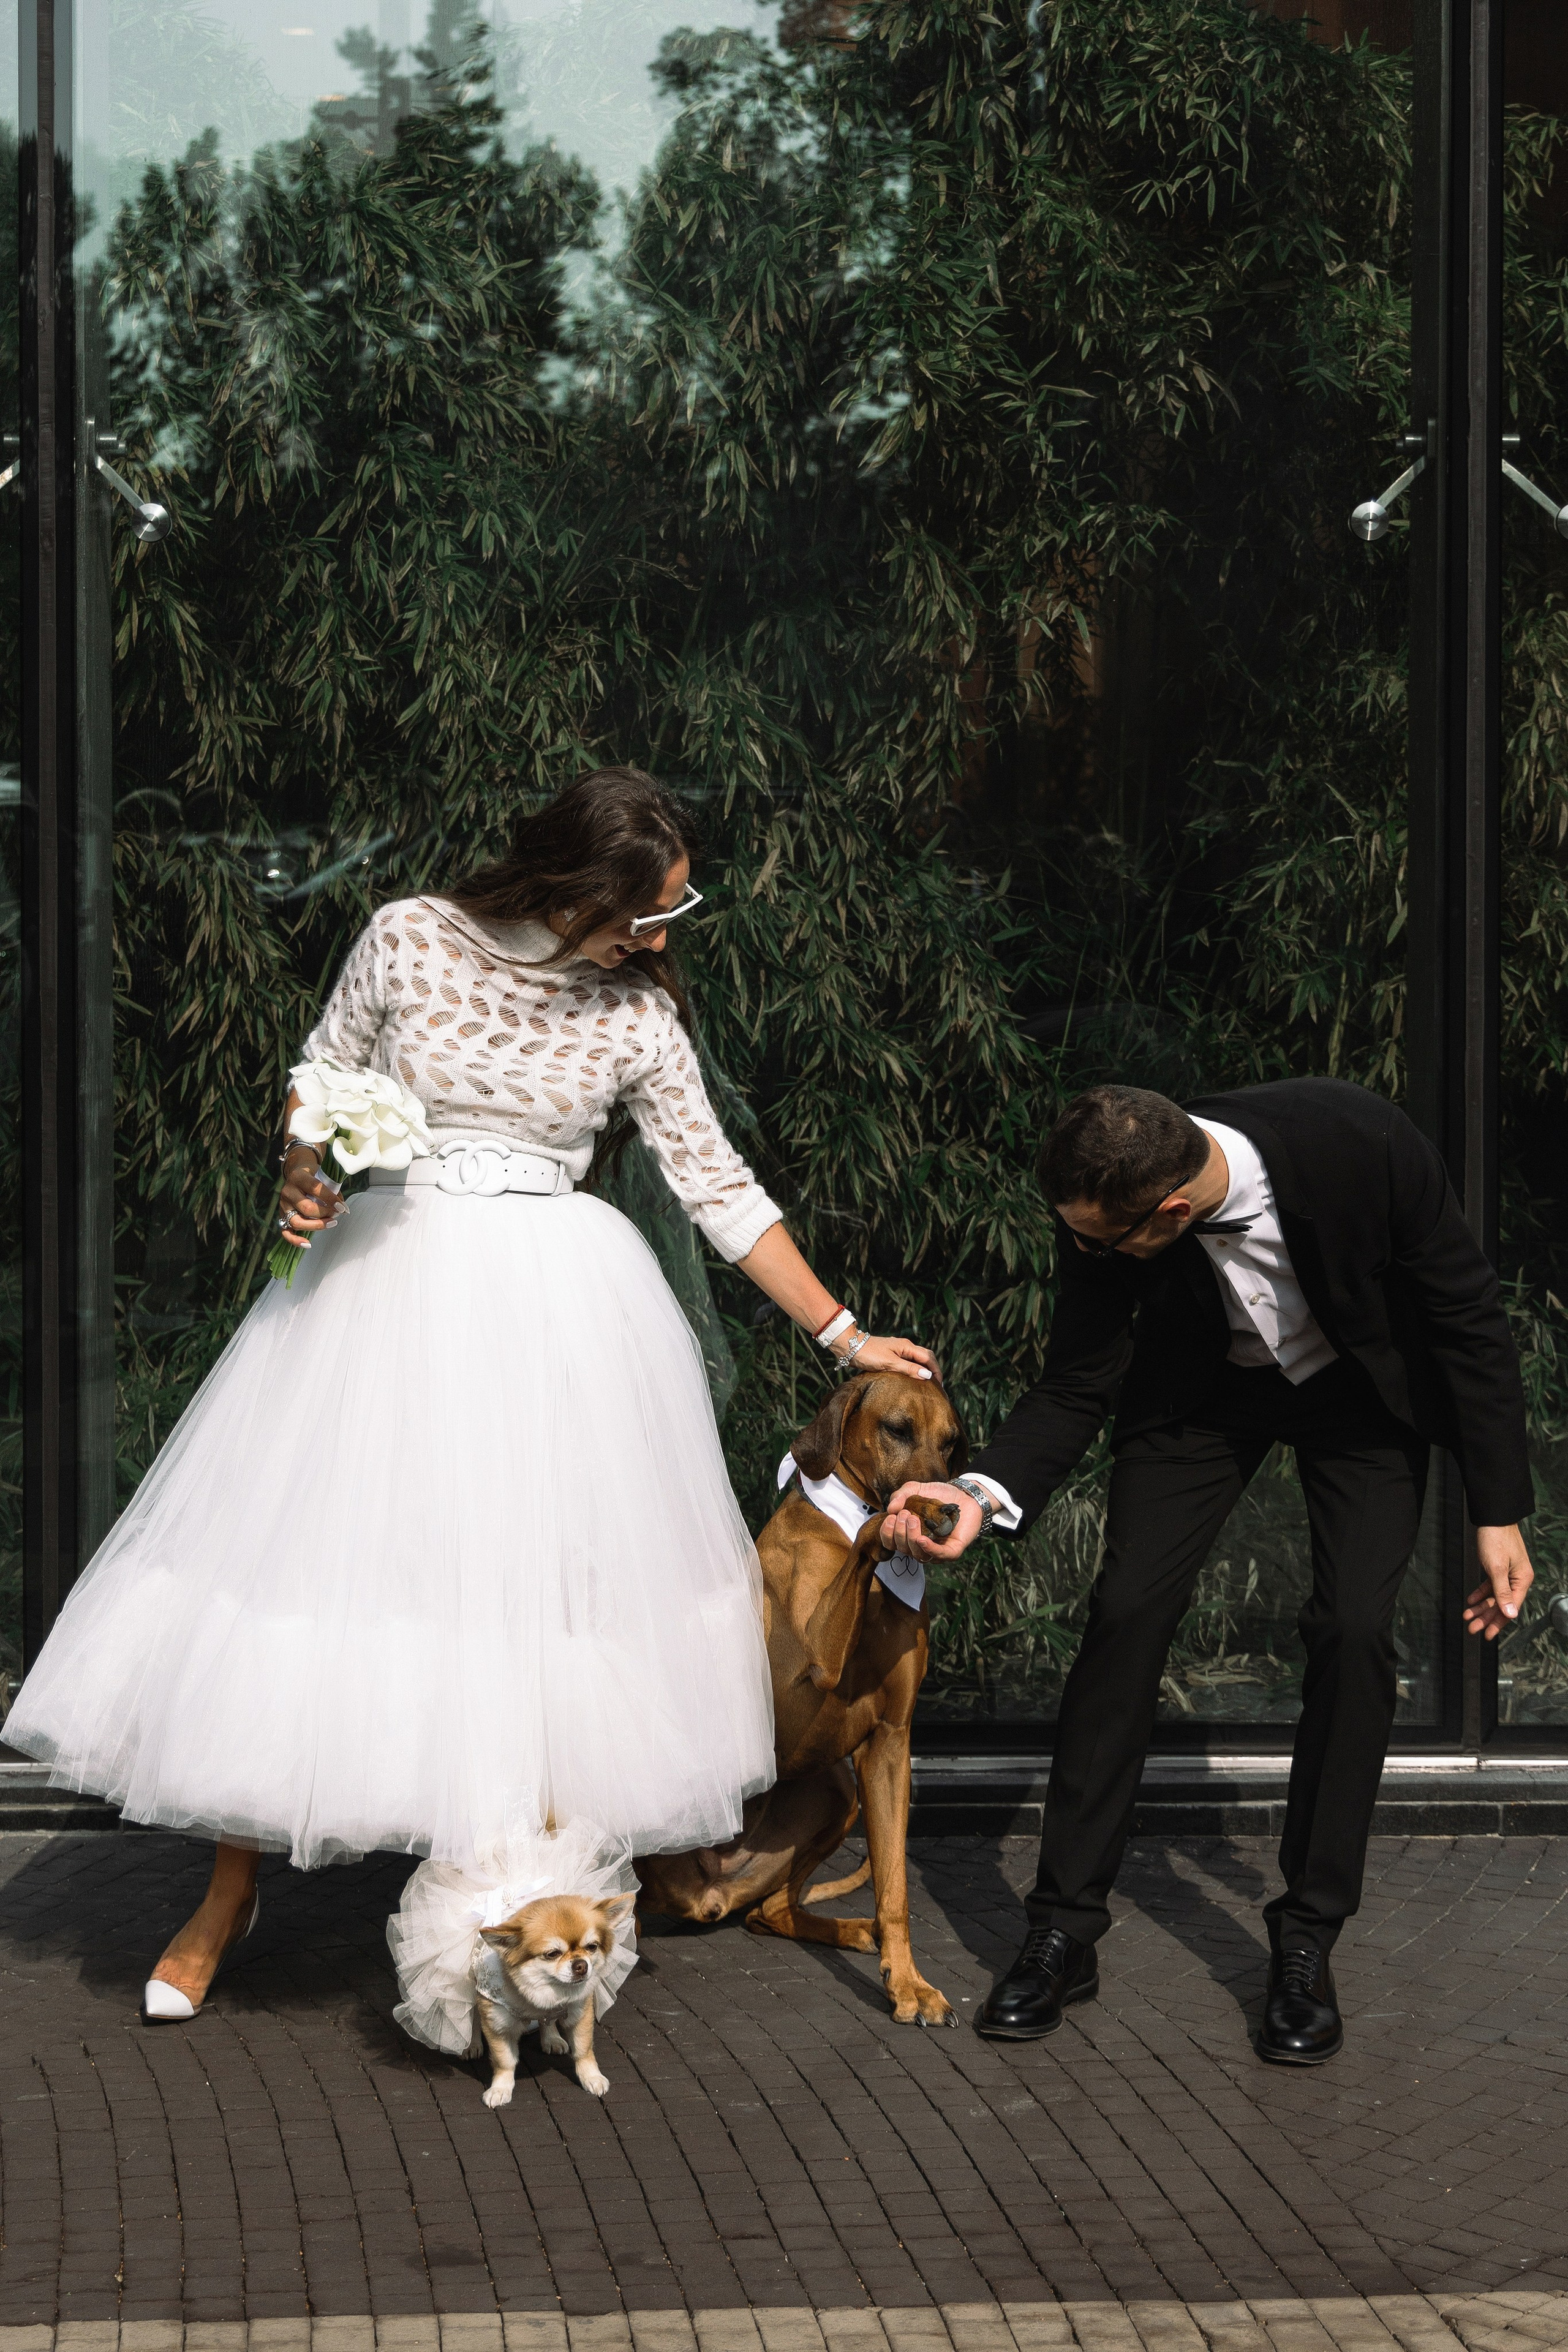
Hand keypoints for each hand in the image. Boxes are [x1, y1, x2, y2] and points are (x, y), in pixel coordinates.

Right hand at [279, 1153, 342, 1248]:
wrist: (297, 1175)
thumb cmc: (313, 1176)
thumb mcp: (323, 1175)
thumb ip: (332, 1188)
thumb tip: (342, 1207)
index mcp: (298, 1177)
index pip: (315, 1189)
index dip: (330, 1199)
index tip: (342, 1207)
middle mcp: (288, 1192)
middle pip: (307, 1208)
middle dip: (326, 1213)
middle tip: (337, 1213)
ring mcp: (283, 1206)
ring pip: (297, 1222)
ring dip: (317, 1225)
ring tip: (332, 1223)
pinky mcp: (282, 1217)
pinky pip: (286, 1232)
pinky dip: (295, 1240)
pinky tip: (308, 1244)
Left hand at [840, 1335, 939, 1382]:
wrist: (850, 1347)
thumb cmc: (868, 1354)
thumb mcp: (890, 1363)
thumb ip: (909, 1369)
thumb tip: (927, 1375)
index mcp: (907, 1346)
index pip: (929, 1358)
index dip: (936, 1370)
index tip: (939, 1385)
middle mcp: (905, 1347)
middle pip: (925, 1357)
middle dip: (933, 1370)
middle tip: (936, 1386)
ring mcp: (898, 1351)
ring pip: (917, 1360)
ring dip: (924, 1371)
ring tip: (927, 1385)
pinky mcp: (891, 1356)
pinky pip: (908, 1363)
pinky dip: (914, 1371)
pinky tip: (912, 1380)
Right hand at [882, 1481, 981, 1560]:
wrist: (964, 1494)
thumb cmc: (939, 1494)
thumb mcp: (915, 1489)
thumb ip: (900, 1495)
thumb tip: (890, 1508)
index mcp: (909, 1534)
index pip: (891, 1543)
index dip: (887, 1534)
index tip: (891, 1517)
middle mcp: (920, 1545)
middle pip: (903, 1550)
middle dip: (900, 1533)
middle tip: (905, 1514)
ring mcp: (936, 1550)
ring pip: (919, 1555)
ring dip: (911, 1539)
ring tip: (913, 1519)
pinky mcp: (952, 1550)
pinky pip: (939, 1555)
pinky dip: (929, 1549)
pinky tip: (921, 1539)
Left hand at [1462, 1523, 1533, 1639]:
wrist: (1492, 1518)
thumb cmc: (1496, 1539)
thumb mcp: (1497, 1568)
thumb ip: (1502, 1592)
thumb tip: (1511, 1614)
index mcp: (1522, 1580)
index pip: (1510, 1607)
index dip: (1498, 1622)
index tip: (1486, 1634)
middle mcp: (1517, 1579)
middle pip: (1501, 1604)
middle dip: (1486, 1617)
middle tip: (1471, 1628)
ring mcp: (1508, 1573)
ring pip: (1494, 1596)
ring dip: (1481, 1606)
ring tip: (1467, 1615)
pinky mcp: (1499, 1567)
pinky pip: (1490, 1585)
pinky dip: (1480, 1593)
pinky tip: (1471, 1601)